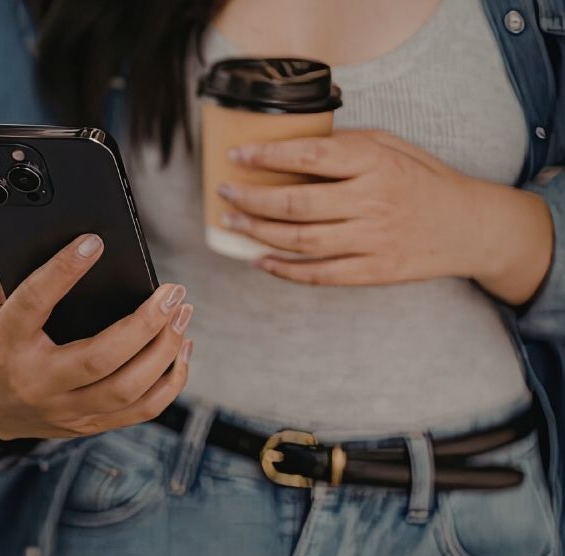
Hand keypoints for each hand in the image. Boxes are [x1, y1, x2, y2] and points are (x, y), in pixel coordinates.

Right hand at [0, 233, 193, 439]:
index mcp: (5, 345)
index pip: (34, 303)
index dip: (63, 271)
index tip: (94, 243)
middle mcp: (37, 382)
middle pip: (99, 359)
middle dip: (144, 324)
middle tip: (172, 292)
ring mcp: (65, 409)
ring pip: (127, 389)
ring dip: (164, 351)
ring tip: (182, 314)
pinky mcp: (89, 424)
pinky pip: (141, 411)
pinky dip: (170, 382)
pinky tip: (180, 349)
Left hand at [216, 130, 501, 286]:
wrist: (470, 227)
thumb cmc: (423, 180)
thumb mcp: (391, 146)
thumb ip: (346, 144)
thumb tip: (292, 142)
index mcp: (375, 163)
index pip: (309, 155)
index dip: (267, 155)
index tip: (237, 155)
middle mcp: (372, 201)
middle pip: (295, 203)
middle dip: (251, 198)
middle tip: (225, 192)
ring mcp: (373, 240)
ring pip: (300, 240)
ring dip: (258, 232)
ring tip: (232, 222)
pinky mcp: (374, 272)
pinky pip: (318, 274)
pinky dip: (283, 269)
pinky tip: (258, 260)